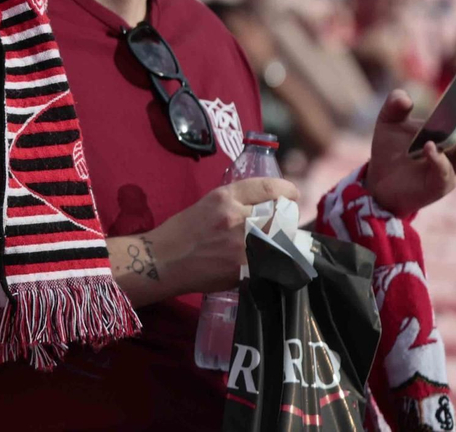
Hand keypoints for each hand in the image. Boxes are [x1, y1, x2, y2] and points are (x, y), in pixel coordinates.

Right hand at [145, 177, 299, 293]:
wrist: (163, 261)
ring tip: (276, 244)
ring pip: (280, 239)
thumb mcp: (207, 205)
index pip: (268, 187)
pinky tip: (266, 262)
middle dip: (285, 219)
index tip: (292, 195)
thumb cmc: (181, 232)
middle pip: (279, 214)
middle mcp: (235, 216)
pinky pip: (270, 261)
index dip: (287, 190)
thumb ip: (236, 203)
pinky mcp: (244, 268)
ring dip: (282, 241)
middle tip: (283, 223)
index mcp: (224, 196)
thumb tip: (264, 206)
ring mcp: (242, 244)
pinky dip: (273, 261)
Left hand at [365, 88, 455, 215]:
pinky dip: (439, 159)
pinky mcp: (438, 186)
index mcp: (452, 134)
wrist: (378, 181)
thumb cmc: (391, 150)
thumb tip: (404, 97)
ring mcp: (452, 170)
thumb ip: (394, 106)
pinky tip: (430, 146)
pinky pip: (445, 173)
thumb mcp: (388, 122)